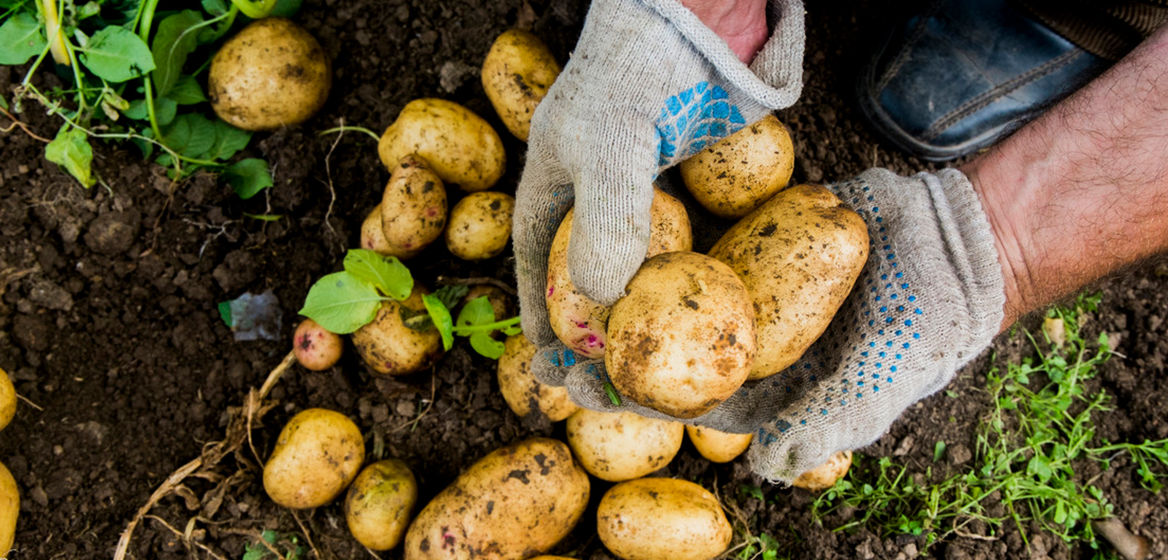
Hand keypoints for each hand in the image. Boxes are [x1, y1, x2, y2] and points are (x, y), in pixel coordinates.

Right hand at [512, 0, 804, 355]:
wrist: (696, 23)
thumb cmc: (637, 76)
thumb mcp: (613, 146)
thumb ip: (608, 218)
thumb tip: (604, 299)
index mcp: (552, 191)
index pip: (537, 268)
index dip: (542, 320)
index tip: (552, 366)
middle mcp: (593, 200)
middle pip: (586, 280)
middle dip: (595, 335)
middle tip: (612, 382)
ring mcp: (641, 196)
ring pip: (637, 272)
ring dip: (643, 320)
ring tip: (659, 369)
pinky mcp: (686, 191)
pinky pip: (684, 250)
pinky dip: (688, 286)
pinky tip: (705, 317)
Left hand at [532, 168, 1005, 482]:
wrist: (958, 248)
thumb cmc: (921, 329)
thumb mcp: (875, 385)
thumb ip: (821, 425)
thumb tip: (760, 466)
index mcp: (767, 389)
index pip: (683, 400)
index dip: (627, 397)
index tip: (575, 385)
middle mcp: (749, 341)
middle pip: (664, 347)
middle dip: (609, 345)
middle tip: (552, 335)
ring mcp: (751, 288)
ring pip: (674, 292)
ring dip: (623, 289)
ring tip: (565, 279)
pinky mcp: (759, 239)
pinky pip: (706, 238)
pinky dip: (664, 234)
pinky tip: (616, 222)